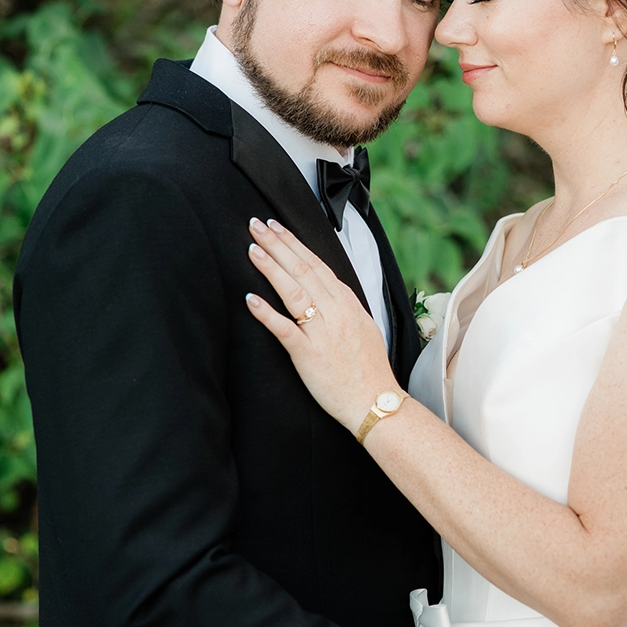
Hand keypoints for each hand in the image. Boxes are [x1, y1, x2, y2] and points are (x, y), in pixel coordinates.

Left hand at [242, 217, 396, 427]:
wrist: (375, 401)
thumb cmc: (367, 368)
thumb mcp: (362, 327)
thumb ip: (343, 306)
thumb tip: (327, 289)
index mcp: (347, 303)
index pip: (317, 264)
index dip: (294, 243)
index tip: (276, 227)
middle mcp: (335, 312)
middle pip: (303, 269)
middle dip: (278, 244)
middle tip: (256, 225)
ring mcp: (322, 332)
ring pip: (293, 291)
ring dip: (271, 267)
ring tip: (252, 249)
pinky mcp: (308, 354)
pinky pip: (284, 330)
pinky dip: (267, 313)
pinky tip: (250, 299)